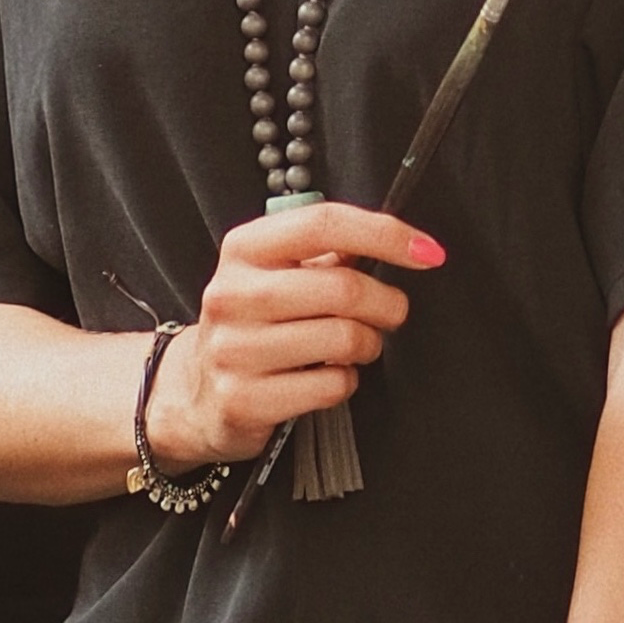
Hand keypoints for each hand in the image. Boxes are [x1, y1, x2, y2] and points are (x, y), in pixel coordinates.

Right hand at [147, 202, 441, 466]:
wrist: (195, 390)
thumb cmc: (255, 321)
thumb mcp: (277, 271)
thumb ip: (329, 251)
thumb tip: (403, 242)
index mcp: (244, 248)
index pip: (324, 223)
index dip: (385, 234)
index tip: (428, 252)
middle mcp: (232, 293)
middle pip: (343, 288)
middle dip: (386, 303)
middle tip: (390, 312)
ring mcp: (234, 349)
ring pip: (342, 339)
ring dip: (368, 344)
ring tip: (356, 346)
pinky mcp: (244, 399)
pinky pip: (330, 387)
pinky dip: (346, 382)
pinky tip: (329, 376)